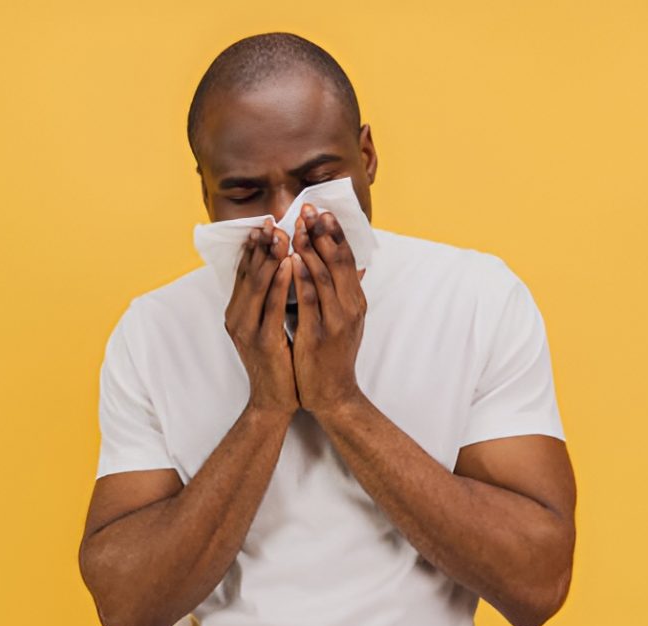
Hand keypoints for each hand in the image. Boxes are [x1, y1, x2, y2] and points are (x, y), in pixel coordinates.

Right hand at [224, 217, 297, 418]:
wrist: (274, 400)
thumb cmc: (278, 362)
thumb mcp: (271, 325)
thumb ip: (274, 298)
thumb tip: (286, 267)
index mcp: (238, 310)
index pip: (245, 270)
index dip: (255, 245)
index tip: (266, 222)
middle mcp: (237, 316)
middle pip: (249, 272)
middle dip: (261, 244)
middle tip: (272, 219)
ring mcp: (247, 328)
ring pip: (258, 284)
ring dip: (270, 256)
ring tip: (281, 233)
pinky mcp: (262, 340)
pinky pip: (271, 306)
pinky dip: (280, 283)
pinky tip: (289, 264)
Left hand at [289, 204, 367, 420]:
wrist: (332, 394)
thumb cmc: (334, 355)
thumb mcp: (346, 321)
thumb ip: (347, 293)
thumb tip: (356, 266)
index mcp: (356, 301)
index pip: (347, 258)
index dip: (334, 232)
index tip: (321, 210)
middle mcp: (350, 307)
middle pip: (337, 262)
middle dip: (322, 233)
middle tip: (307, 209)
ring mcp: (335, 322)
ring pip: (323, 278)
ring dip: (309, 250)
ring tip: (297, 228)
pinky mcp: (318, 336)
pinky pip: (309, 303)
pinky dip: (300, 281)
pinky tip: (291, 263)